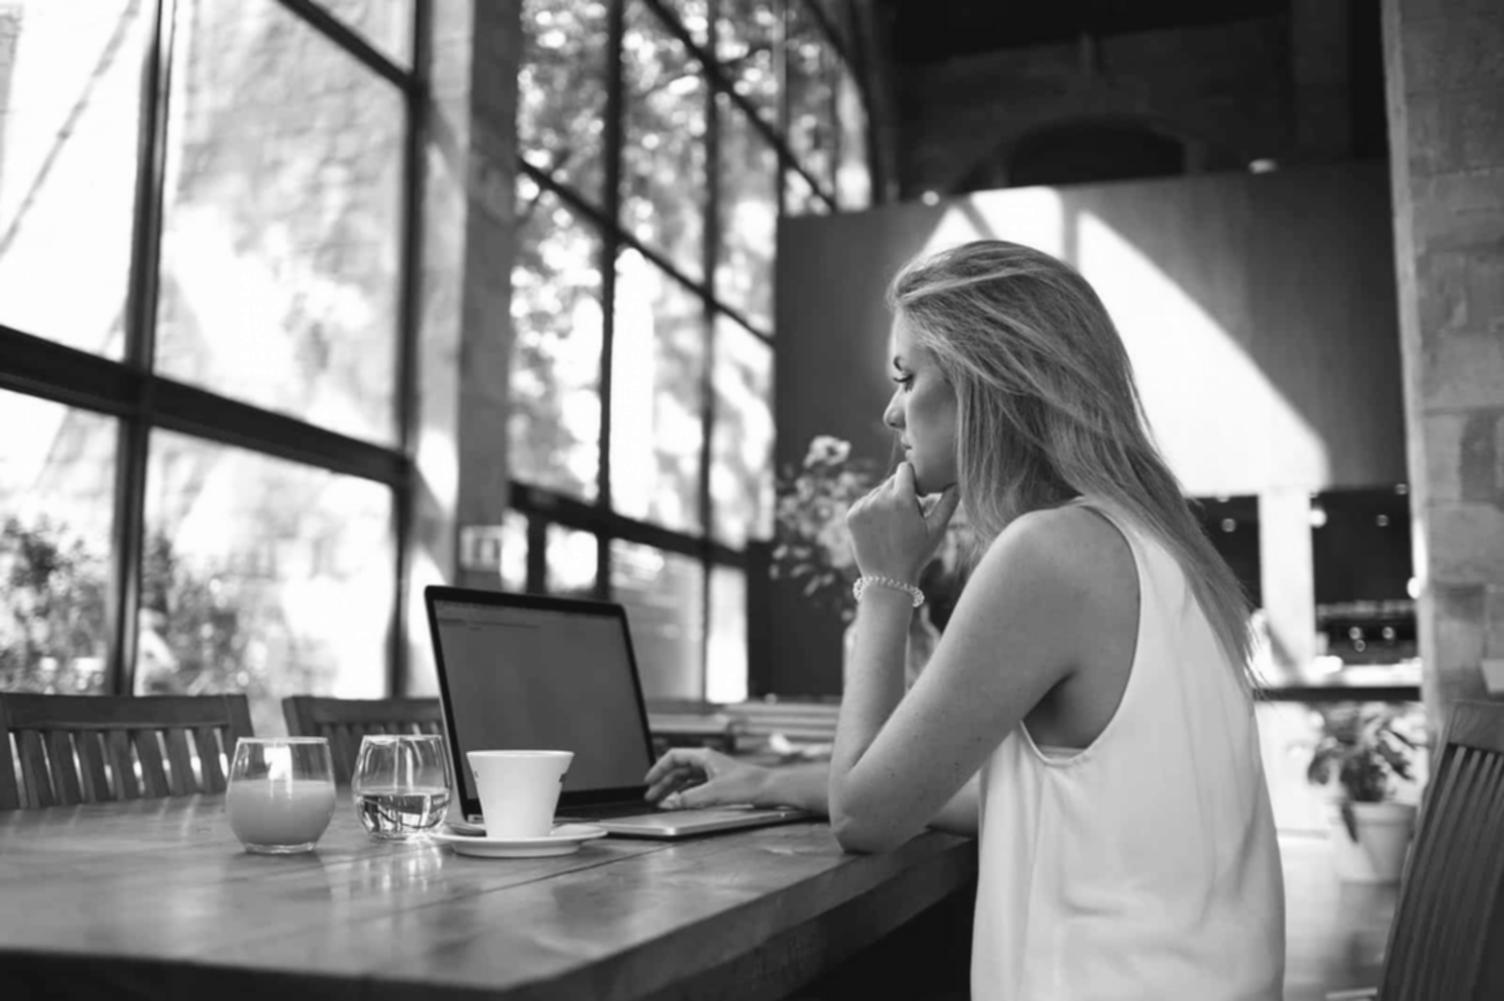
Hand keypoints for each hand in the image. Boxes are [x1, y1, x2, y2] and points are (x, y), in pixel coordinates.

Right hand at [643, 748, 771, 808]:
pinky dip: (685, 793)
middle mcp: (707, 762)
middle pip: (677, 769)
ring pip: (686, 779)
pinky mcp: (719, 783)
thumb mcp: (714, 793)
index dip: (658, 769)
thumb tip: (671, 803)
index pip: (673, 757)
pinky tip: (680, 802)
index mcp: (704, 757)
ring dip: (673, 789)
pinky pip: (695, 786)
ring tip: (661, 801)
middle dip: (662, 782)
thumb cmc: (749, 784)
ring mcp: (713, 772)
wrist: (770, 789)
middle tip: (651, 797)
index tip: (648, 781)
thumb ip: (690, 798)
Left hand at [846, 463, 959, 583]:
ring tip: (894, 526)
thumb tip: (957, 482)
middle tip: (908, 517)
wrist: (888, 580)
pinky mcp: (851, 515)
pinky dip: (872, 510)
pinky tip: (881, 529)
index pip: (905, 469)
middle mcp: (878, 499)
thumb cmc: (917, 555)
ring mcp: (862, 507)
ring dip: (886, 501)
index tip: (919, 494)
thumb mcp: (936, 530)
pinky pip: (865, 502)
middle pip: (891, 481)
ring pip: (878, 492)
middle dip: (901, 492)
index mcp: (901, 499)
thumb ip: (948, 503)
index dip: (914, 479)